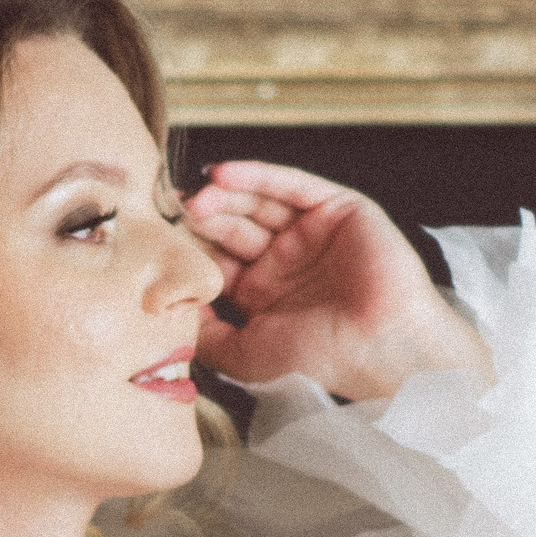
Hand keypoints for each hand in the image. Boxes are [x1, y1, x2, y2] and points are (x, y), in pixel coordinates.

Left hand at [183, 161, 492, 401]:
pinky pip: (292, 184)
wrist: (378, 349)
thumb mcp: (243, 353)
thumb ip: (204, 332)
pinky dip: (257, 176)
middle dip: (204, 219)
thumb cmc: (317, 360)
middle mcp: (285, 260)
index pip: (218, 258)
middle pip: (234, 226)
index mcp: (263, 293)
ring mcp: (312, 233)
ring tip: (197, 198)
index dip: (190, 247)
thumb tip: (166, 310)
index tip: (157, 239)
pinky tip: (223, 175)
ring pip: (259, 203)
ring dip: (225, 196)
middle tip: (174, 214)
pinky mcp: (338, 209)